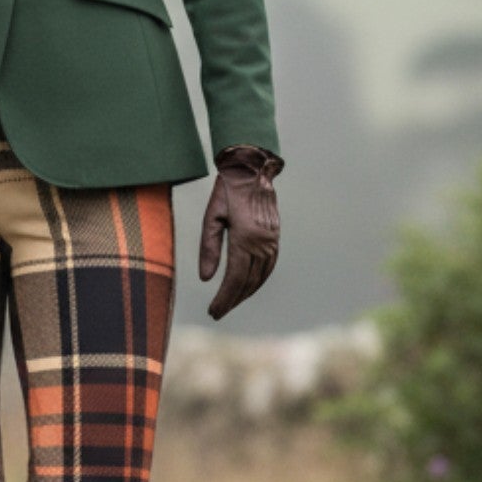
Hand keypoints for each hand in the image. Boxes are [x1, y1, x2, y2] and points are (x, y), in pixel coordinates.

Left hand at [199, 144, 283, 319]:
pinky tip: (247, 286)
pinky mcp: (275, 237)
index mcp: (245, 238)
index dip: (224, 298)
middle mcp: (262, 243)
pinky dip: (257, 281)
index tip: (213, 311)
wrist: (253, 170)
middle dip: (232, 300)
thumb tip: (206, 279)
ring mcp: (272, 241)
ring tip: (230, 302)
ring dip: (245, 293)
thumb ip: (209, 248)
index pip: (234, 278)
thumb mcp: (211, 217)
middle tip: (218, 312)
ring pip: (260, 277)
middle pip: (247, 282)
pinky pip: (268, 267)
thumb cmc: (227, 191)